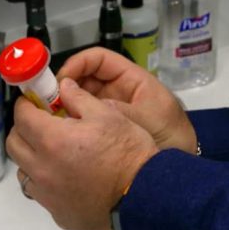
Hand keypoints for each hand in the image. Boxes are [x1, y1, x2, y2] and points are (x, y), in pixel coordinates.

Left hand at [6, 78, 158, 229]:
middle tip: (40, 124)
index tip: (33, 102)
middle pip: (14, 145)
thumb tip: (62, 86)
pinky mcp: (58, 214)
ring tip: (53, 153)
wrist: (146, 198)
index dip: (25, 105)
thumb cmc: (128, 152)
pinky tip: (67, 178)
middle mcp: (42, 169)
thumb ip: (79, 98)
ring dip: (31, 158)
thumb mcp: (108, 115)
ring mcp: (48, 195)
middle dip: (23, 130)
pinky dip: (46, 182)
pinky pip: (41, 194)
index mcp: (52, 140)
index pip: (22, 117)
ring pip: (24, 172)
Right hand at [57, 47, 197, 153]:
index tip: (61, 80)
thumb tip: (78, 100)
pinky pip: (84, 121)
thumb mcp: (145, 118)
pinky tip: (61, 133)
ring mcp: (110, 111)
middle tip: (48, 102)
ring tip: (51, 118)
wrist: (181, 169)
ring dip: (65, 106)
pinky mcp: (105, 131)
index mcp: (131, 80)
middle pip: (84, 79)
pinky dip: (71, 124)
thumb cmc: (171, 135)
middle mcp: (118, 92)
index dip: (77, 64)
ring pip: (80, 100)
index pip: (98, 60)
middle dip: (65, 86)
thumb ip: (114, 108)